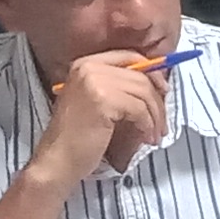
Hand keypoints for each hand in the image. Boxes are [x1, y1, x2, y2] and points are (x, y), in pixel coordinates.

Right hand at [32, 52, 170, 187]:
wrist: (56, 161)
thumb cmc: (77, 139)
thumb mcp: (96, 103)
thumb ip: (118, 88)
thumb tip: (156, 85)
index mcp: (85, 64)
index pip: (130, 57)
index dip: (152, 73)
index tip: (163, 91)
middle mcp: (88, 67)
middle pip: (140, 76)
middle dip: (157, 101)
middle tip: (162, 124)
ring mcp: (94, 81)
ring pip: (143, 92)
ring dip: (155, 116)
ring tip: (154, 135)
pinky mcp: (102, 100)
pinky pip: (139, 108)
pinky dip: (147, 124)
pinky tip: (146, 137)